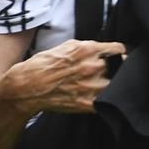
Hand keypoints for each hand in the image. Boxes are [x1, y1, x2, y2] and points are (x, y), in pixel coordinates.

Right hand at [0, 40, 125, 114]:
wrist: (26, 86)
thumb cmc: (45, 64)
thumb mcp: (68, 46)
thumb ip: (90, 46)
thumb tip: (107, 48)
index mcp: (89, 50)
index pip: (120, 49)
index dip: (121, 53)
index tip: (121, 57)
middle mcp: (93, 67)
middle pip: (121, 67)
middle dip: (120, 67)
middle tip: (116, 70)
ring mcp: (92, 86)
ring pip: (117, 85)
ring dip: (115, 84)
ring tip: (108, 83)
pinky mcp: (87, 103)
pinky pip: (107, 102)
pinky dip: (107, 100)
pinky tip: (103, 97)